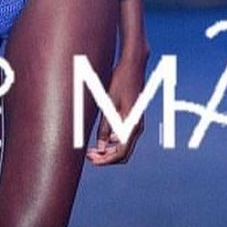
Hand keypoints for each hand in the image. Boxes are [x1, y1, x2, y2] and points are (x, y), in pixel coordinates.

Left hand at [86, 51, 147, 166]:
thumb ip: (104, 127)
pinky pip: (124, 137)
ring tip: (91, 148)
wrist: (133, 66)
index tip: (91, 160)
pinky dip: (112, 142)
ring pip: (124, 146)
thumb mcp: (108, 104)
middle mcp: (137, 127)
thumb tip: (101, 147)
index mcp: (132, 125)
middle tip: (88, 155)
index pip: (121, 153)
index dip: (105, 160)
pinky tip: (100, 137)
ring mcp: (137, 123)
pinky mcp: (133, 118)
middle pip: (124, 153)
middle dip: (106, 157)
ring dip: (109, 150)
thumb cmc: (119, 81)